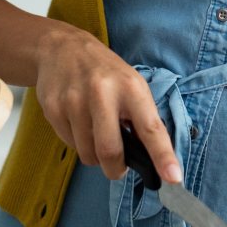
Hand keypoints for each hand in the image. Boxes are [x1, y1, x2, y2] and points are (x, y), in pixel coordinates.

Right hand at [34, 24, 180, 182]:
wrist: (62, 49)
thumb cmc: (106, 72)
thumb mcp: (132, 85)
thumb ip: (142, 117)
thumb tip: (152, 157)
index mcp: (131, 88)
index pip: (151, 128)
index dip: (163, 156)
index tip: (174, 178)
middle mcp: (103, 93)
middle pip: (110, 151)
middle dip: (116, 169)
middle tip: (119, 168)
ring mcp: (74, 101)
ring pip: (87, 153)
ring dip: (96, 156)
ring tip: (97, 133)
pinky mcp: (53, 109)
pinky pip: (69, 144)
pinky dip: (79, 143)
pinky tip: (80, 122)